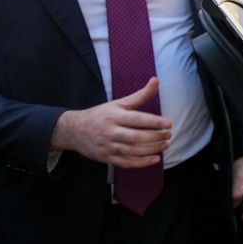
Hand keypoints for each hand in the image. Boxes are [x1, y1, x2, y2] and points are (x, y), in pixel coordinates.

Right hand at [51, 79, 170, 168]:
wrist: (74, 131)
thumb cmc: (101, 115)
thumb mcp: (118, 103)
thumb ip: (139, 95)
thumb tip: (156, 80)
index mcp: (113, 116)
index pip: (136, 120)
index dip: (153, 122)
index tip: (168, 123)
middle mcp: (110, 131)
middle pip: (135, 137)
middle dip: (154, 137)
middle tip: (168, 135)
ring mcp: (107, 146)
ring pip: (132, 151)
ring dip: (151, 150)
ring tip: (165, 145)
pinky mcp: (106, 158)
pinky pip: (126, 163)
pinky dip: (141, 163)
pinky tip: (155, 159)